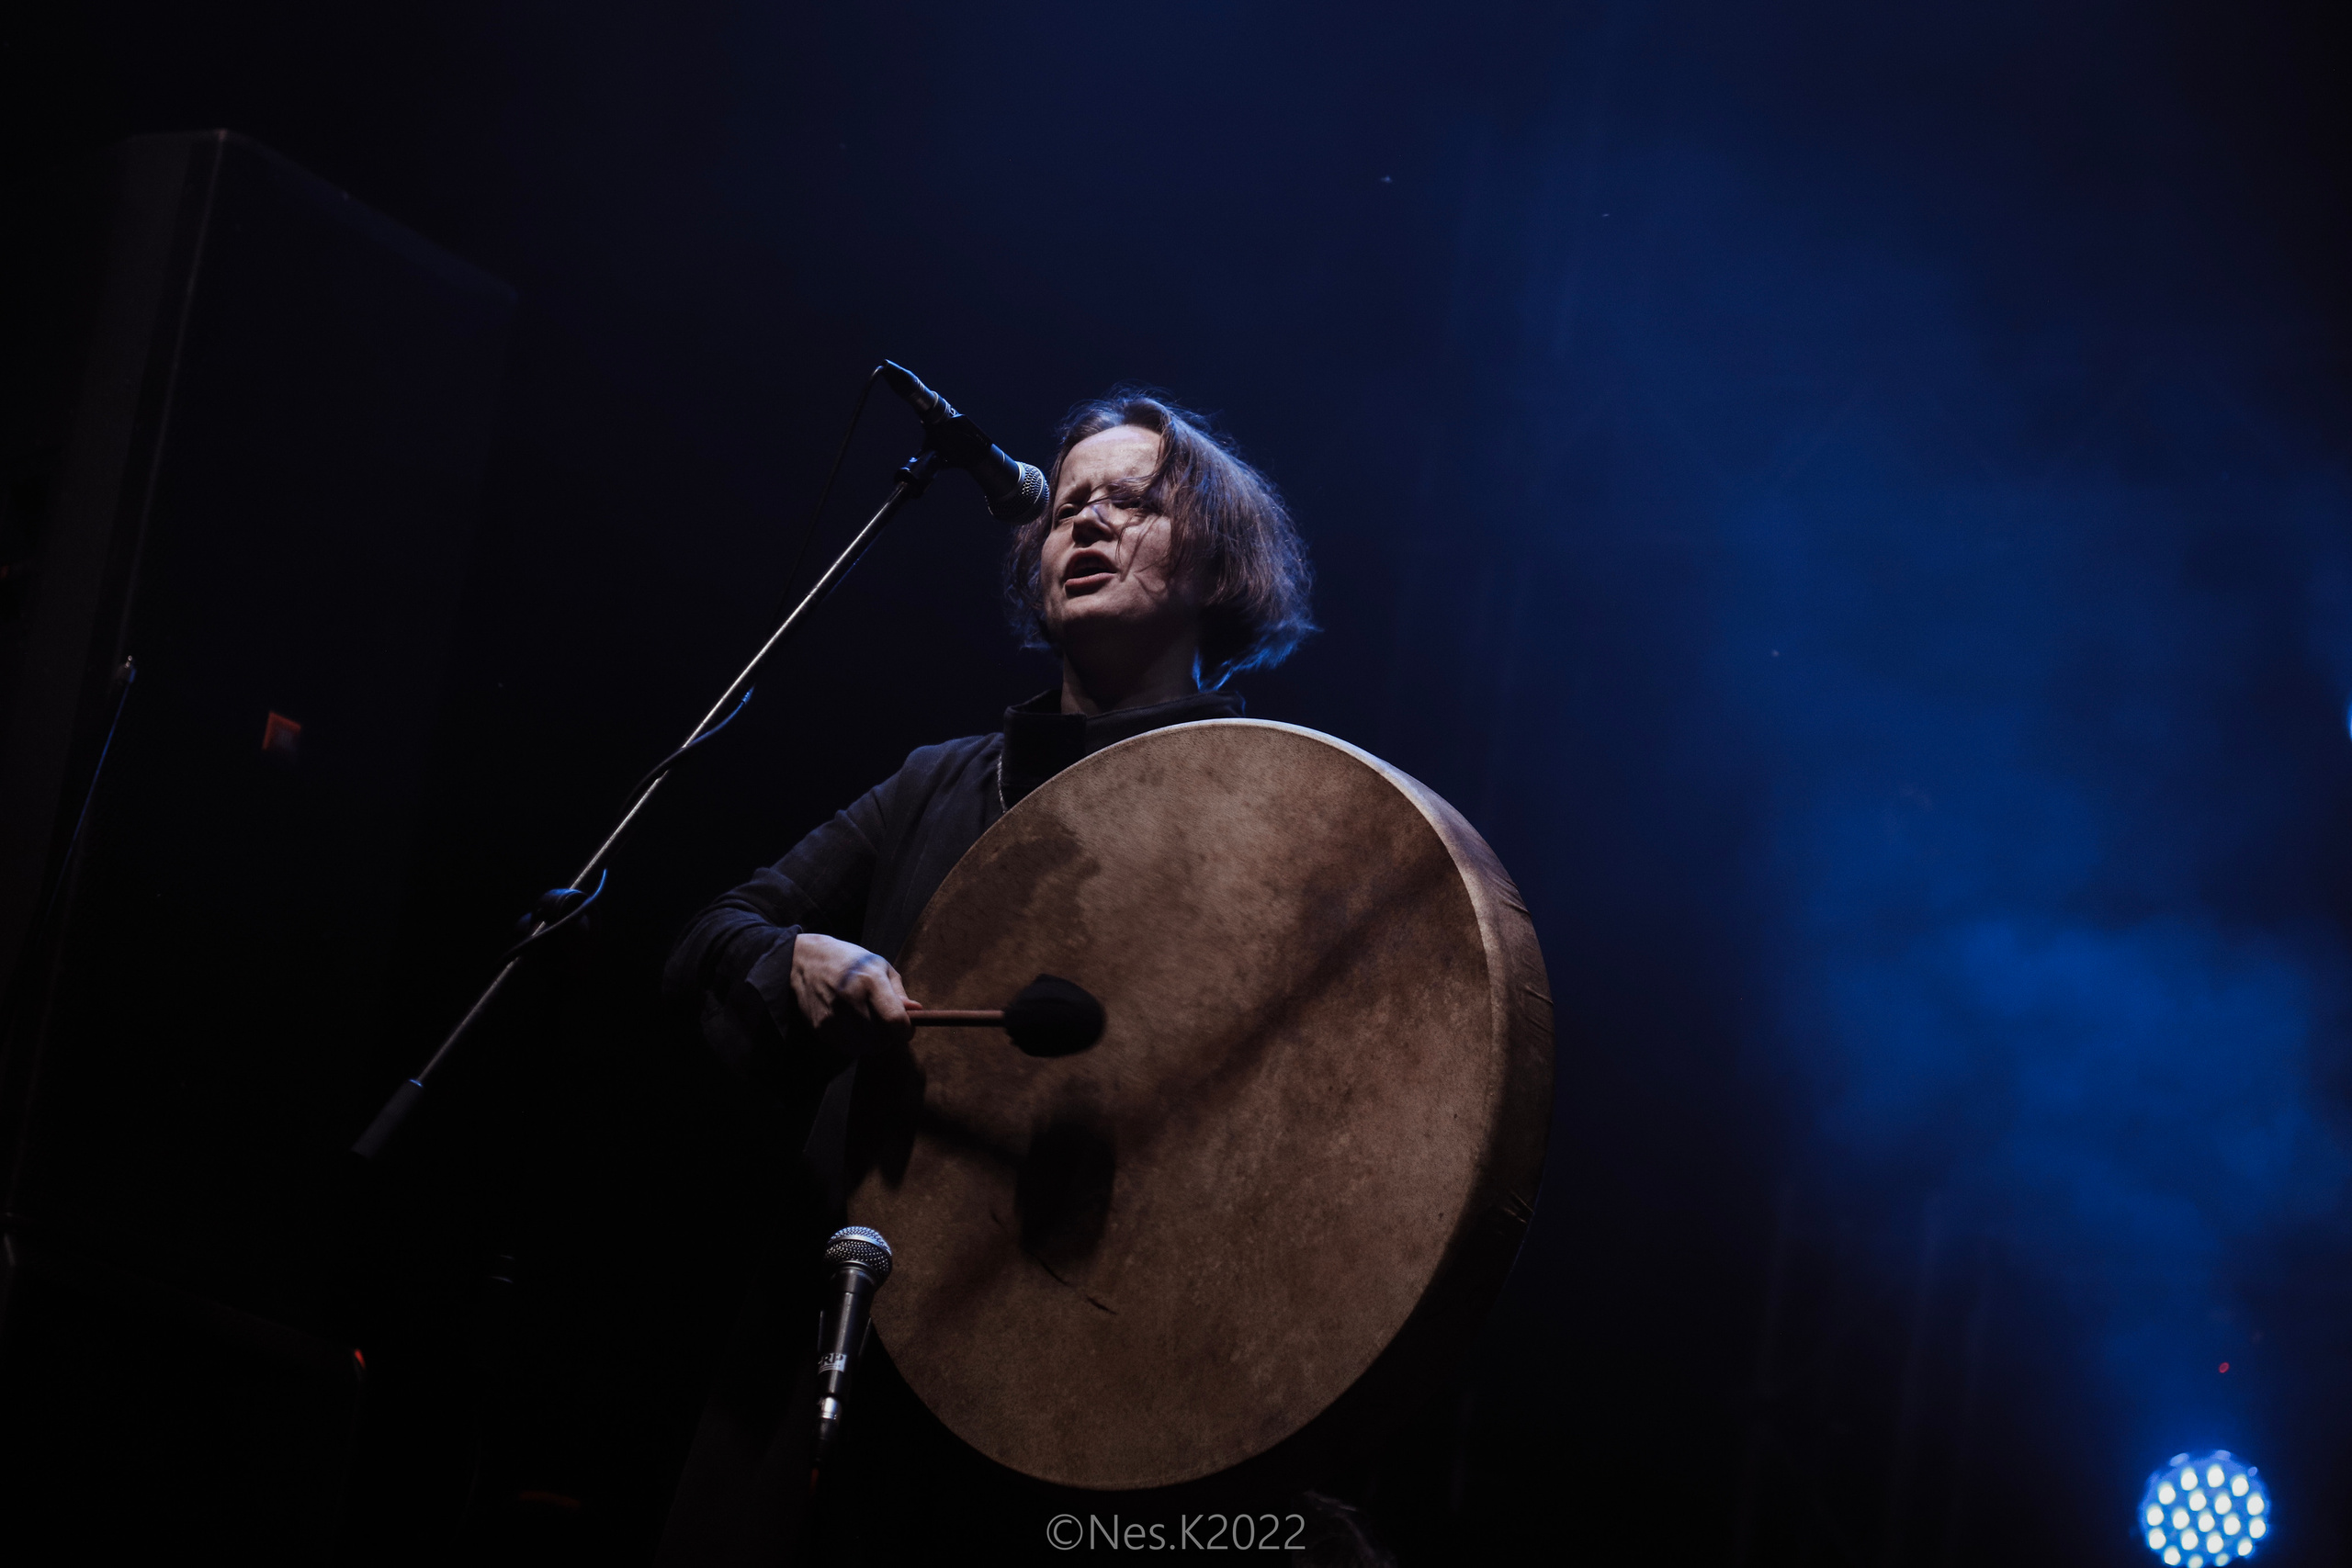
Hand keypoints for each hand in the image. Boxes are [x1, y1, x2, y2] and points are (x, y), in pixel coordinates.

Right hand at [789, 933, 919, 1051]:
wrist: (805, 962)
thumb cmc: (850, 962)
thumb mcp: (880, 966)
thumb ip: (899, 993)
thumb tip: (916, 1012)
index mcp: (870, 980)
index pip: (895, 1021)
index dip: (907, 1030)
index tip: (907, 1028)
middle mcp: (851, 1000)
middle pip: (883, 1038)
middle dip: (890, 1035)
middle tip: (886, 1023)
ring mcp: (833, 1016)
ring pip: (867, 1047)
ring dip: (874, 1041)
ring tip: (870, 1023)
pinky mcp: (821, 1028)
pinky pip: (848, 1048)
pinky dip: (857, 1043)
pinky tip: (853, 1026)